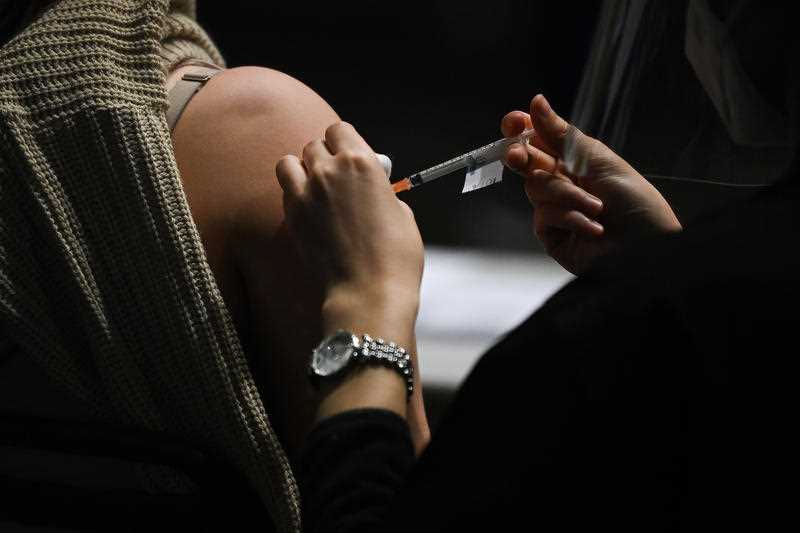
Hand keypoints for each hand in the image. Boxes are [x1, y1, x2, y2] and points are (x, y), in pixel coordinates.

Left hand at [276, 121, 423, 316]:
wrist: (368, 290)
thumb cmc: (395, 255)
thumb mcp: (401, 213)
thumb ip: (379, 190)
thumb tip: (371, 189)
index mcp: (361, 162)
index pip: (339, 130)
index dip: (343, 142)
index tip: (349, 156)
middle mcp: (329, 171)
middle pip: (313, 145)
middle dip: (324, 157)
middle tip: (335, 177)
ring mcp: (306, 193)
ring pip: (289, 162)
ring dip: (300, 170)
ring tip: (314, 187)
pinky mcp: (292, 217)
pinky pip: (285, 190)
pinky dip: (293, 193)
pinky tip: (308, 209)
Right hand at [502, 95, 680, 273]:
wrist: (646, 246)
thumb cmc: (635, 203)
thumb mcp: (599, 160)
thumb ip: (562, 135)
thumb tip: (537, 103)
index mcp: (573, 158)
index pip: (537, 138)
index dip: (522, 128)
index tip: (515, 121)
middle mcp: (560, 180)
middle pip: (526, 162)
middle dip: (521, 156)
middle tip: (519, 156)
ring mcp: (554, 208)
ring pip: (536, 189)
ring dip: (568, 197)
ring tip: (597, 208)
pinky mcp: (551, 234)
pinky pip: (545, 217)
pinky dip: (571, 219)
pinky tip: (593, 226)